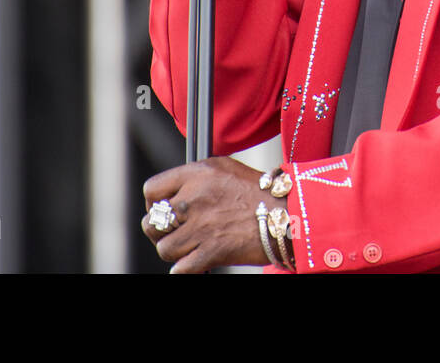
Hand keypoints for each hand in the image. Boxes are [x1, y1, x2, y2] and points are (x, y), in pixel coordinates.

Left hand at [140, 156, 276, 272]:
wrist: (288, 213)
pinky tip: (197, 262)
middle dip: (160, 232)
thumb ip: (196, 177)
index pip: (152, 189)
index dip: (153, 204)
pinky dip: (186, 270)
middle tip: (175, 233)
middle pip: (152, 222)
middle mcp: (195, 198)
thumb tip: (174, 193)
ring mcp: (202, 226)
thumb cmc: (260, 192)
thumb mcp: (225, 169)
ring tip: (191, 247)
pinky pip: (180, 269)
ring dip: (176, 252)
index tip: (162, 211)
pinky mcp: (211, 251)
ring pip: (165, 249)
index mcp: (197, 174)